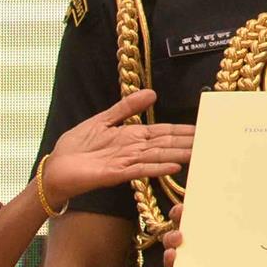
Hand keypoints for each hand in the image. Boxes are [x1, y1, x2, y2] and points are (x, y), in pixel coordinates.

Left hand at [44, 89, 193, 206]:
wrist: (55, 168)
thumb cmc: (76, 146)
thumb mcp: (102, 120)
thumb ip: (126, 108)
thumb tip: (152, 92)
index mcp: (131, 137)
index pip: (162, 133)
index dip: (182, 130)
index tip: (202, 129)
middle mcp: (132, 151)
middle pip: (165, 145)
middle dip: (187, 143)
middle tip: (211, 142)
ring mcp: (125, 163)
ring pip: (157, 157)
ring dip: (178, 155)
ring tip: (199, 153)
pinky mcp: (114, 174)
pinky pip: (139, 170)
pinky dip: (157, 169)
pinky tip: (174, 167)